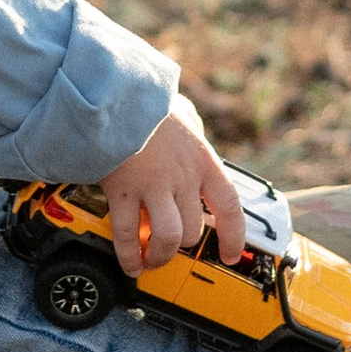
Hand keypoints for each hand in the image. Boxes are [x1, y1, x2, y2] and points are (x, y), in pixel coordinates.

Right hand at [101, 94, 244, 276]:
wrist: (116, 89)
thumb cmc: (147, 98)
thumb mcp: (182, 111)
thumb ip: (191, 127)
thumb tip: (194, 129)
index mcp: (201, 159)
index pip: (228, 206)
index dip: (234, 236)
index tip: (231, 255)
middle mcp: (181, 176)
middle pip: (194, 229)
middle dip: (182, 246)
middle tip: (170, 249)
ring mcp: (152, 185)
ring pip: (167, 238)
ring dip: (160, 255)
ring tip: (151, 260)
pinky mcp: (122, 189)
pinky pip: (128, 234)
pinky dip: (129, 255)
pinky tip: (130, 262)